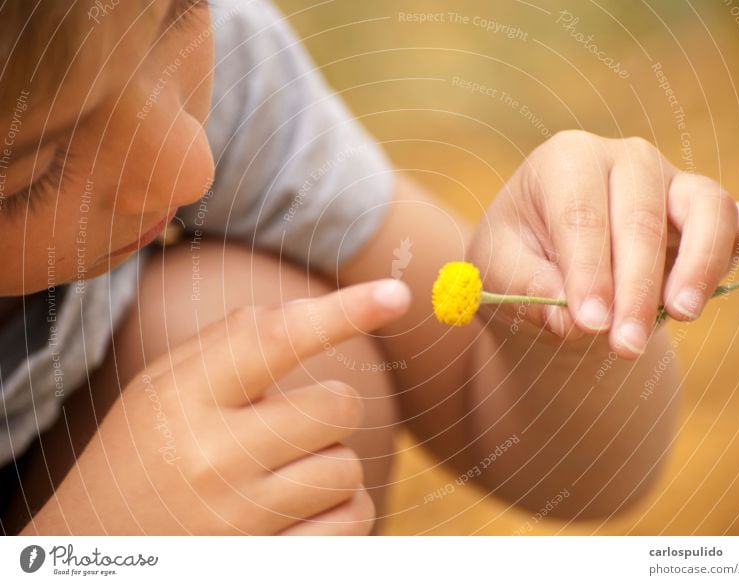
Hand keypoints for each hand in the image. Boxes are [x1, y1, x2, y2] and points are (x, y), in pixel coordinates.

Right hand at [26, 279, 410, 534]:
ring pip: (349, 466)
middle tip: (290, 423)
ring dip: (331, 462)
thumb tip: (310, 309)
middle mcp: (211, 459)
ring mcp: (241, 522)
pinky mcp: (270, 565)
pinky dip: (341, 511)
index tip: (395, 294)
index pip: (274, 339)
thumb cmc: (137, 458)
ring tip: (282, 473)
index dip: (342, 312)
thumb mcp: (159, 390)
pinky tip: (298, 512)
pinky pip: (354, 522)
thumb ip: (228, 345)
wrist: (93, 555)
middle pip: (338, 405)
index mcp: (182, 400)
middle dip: (329, 407)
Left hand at [468, 130, 738, 357]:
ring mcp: (672, 183)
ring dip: (699, 266)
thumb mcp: (498, 271)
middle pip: (641, 218)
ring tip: (679, 315)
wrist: (546, 257)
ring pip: (705, 208)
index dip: (587, 272)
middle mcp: (624, 160)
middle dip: (635, 288)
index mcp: (565, 161)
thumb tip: (573, 321)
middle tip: (623, 345)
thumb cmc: (518, 256)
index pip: (581, 216)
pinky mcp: (705, 214)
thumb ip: (526, 288)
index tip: (588, 324)